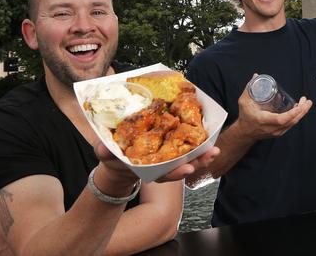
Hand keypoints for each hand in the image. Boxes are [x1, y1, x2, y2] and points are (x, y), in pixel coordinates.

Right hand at [94, 140, 220, 183]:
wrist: (118, 155)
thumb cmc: (112, 155)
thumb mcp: (106, 153)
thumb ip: (105, 151)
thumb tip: (101, 148)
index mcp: (146, 169)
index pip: (162, 175)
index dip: (174, 173)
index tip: (186, 169)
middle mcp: (159, 166)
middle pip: (180, 168)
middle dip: (195, 164)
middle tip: (208, 157)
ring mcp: (166, 159)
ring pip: (187, 160)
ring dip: (202, 156)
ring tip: (214, 151)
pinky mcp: (171, 148)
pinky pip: (187, 148)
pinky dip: (198, 146)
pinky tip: (210, 140)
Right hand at [233, 76, 312, 141]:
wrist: (245, 132)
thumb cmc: (245, 117)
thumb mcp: (244, 101)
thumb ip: (249, 88)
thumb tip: (256, 76)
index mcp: (264, 120)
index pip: (281, 119)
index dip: (292, 113)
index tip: (300, 105)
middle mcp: (272, 128)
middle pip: (291, 121)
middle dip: (301, 111)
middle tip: (307, 101)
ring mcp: (276, 131)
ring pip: (292, 123)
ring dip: (301, 113)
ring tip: (305, 103)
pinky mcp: (279, 132)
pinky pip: (290, 125)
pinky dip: (297, 117)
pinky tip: (300, 109)